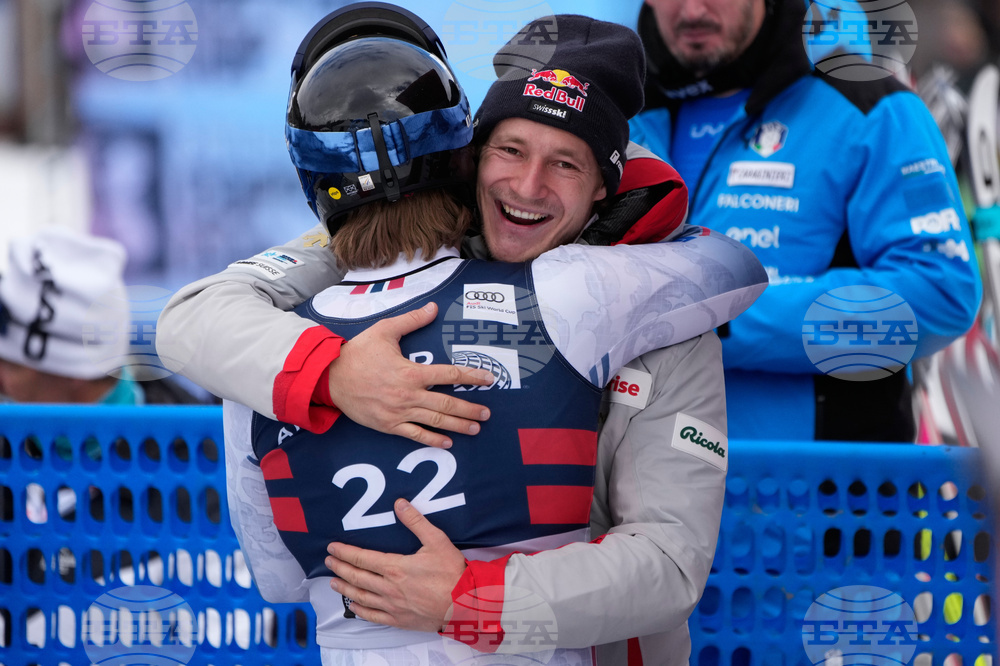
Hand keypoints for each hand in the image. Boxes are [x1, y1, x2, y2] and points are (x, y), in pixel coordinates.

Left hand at [325, 499, 465, 631]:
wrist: (465, 604)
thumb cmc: (452, 573)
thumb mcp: (437, 541)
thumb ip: (416, 522)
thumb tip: (399, 504)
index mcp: (395, 567)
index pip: (362, 558)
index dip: (344, 552)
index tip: (332, 548)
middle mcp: (389, 588)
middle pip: (357, 576)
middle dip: (340, 567)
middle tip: (328, 562)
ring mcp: (392, 606)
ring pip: (361, 597)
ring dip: (345, 588)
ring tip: (333, 582)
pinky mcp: (399, 619)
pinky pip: (373, 616)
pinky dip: (360, 610)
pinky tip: (353, 606)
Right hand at [327, 302, 491, 447]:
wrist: (330, 378)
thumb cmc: (358, 353)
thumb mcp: (384, 331)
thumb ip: (412, 320)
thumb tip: (433, 308)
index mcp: (410, 372)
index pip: (449, 374)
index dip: (471, 376)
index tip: (488, 378)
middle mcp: (408, 394)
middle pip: (447, 403)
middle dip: (470, 408)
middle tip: (487, 413)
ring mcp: (399, 413)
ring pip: (435, 421)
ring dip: (458, 425)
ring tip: (476, 428)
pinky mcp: (388, 425)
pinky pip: (414, 435)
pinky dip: (432, 440)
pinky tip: (448, 442)